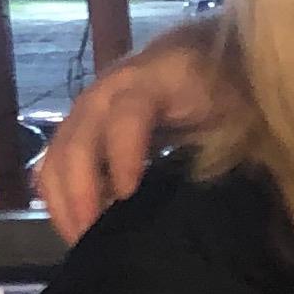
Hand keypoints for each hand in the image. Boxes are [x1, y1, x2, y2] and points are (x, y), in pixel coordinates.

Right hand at [33, 27, 225, 243]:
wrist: (214, 51)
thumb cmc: (232, 83)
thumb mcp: (239, 105)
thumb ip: (229, 137)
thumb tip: (220, 187)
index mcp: (158, 76)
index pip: (129, 112)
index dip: (124, 154)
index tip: (127, 197)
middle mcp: (113, 87)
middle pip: (78, 137)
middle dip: (80, 191)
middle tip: (95, 239)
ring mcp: (92, 106)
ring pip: (58, 152)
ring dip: (63, 200)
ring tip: (83, 242)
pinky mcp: (85, 125)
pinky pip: (54, 159)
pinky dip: (57, 194)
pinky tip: (74, 225)